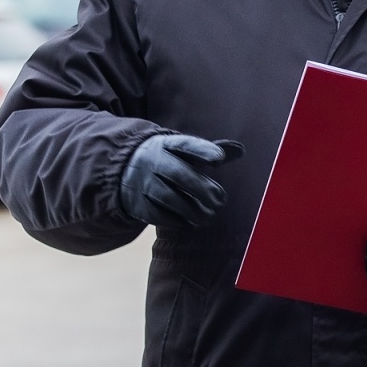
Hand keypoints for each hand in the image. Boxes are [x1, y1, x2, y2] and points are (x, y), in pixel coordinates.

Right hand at [119, 134, 242, 228]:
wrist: (124, 169)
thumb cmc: (168, 159)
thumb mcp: (184, 151)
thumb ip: (211, 151)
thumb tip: (241, 150)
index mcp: (168, 144)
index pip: (186, 144)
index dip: (203, 150)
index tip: (219, 159)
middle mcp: (154, 161)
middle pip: (177, 173)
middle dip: (201, 187)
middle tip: (221, 200)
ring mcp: (144, 182)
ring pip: (168, 196)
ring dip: (191, 209)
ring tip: (210, 216)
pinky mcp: (138, 203)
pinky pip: (157, 214)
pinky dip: (176, 220)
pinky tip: (191, 222)